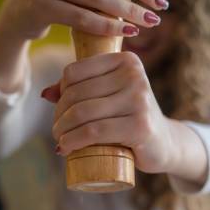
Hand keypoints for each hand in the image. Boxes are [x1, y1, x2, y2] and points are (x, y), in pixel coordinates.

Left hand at [43, 51, 207, 184]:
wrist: (163, 144)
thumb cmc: (130, 118)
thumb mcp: (110, 97)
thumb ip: (82, 89)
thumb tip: (45, 94)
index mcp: (125, 60)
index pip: (74, 73)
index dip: (60, 94)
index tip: (61, 112)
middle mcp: (134, 75)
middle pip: (76, 94)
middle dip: (59, 116)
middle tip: (58, 131)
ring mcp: (138, 100)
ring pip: (82, 113)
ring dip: (62, 130)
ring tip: (60, 141)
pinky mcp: (139, 125)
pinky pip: (94, 131)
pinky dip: (73, 141)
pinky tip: (65, 148)